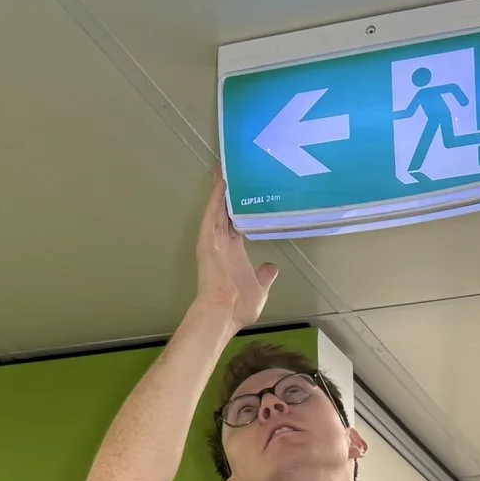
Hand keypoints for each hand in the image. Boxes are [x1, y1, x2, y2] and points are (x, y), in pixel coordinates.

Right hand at [193, 172, 277, 330]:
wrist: (223, 312)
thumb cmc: (239, 305)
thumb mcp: (259, 288)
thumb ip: (264, 276)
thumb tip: (272, 267)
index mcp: (233, 251)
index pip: (236, 222)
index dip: (239, 208)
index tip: (244, 193)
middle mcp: (222, 242)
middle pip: (225, 210)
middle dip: (228, 191)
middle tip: (233, 170)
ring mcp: (213, 240)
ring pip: (218, 208)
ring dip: (221, 188)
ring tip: (225, 168)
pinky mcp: (207, 239)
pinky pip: (212, 214)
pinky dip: (216, 198)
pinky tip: (221, 181)